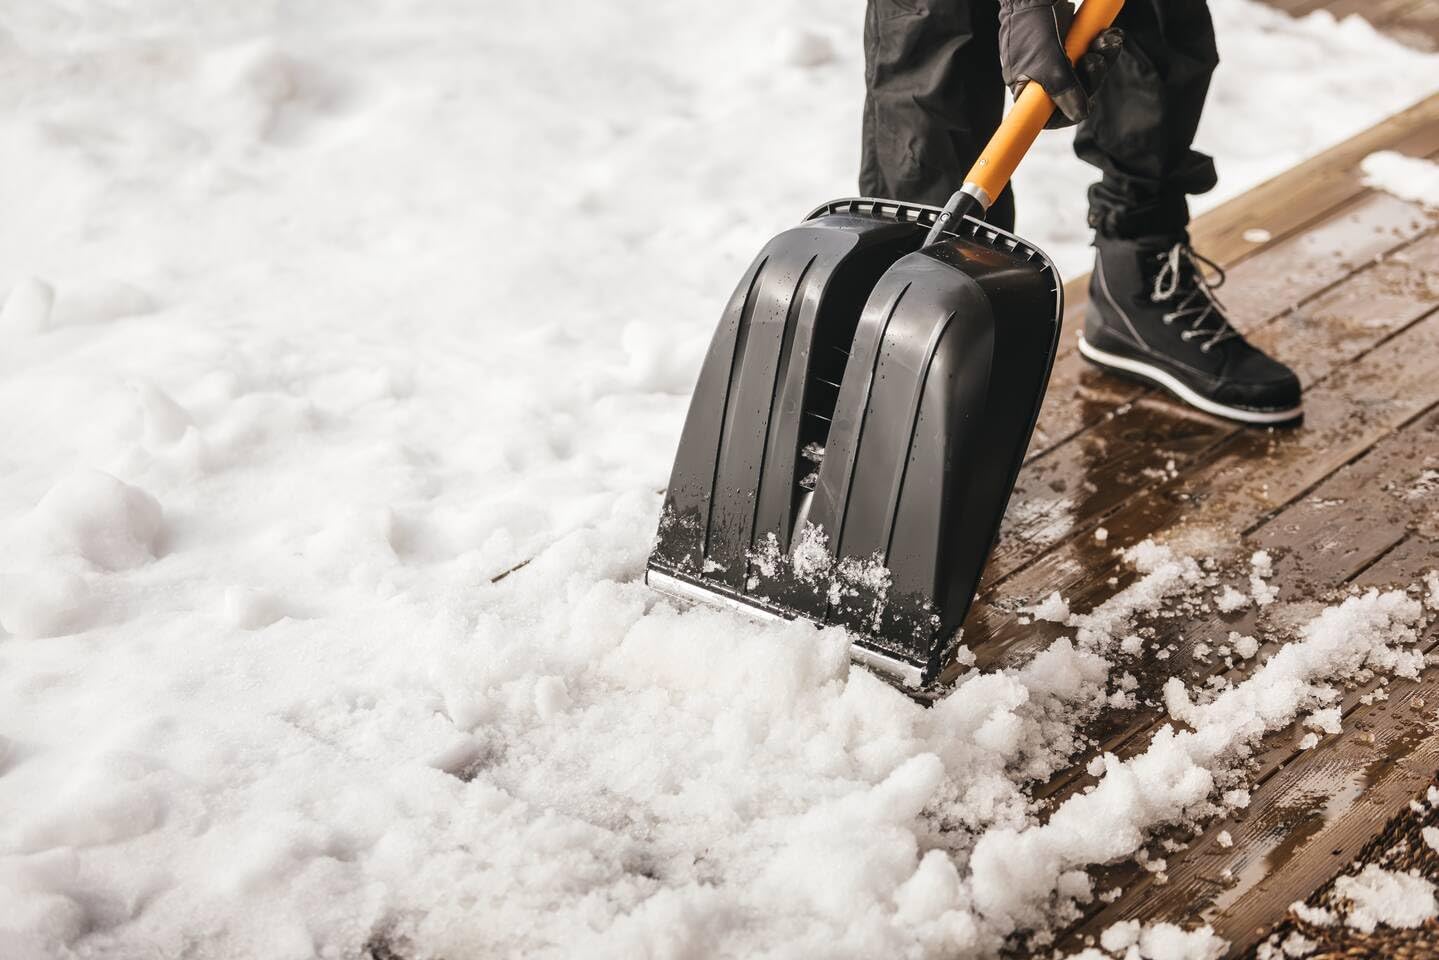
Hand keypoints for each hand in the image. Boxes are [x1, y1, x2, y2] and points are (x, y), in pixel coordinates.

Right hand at [999, 0, 1123, 128]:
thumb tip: (1080, 114)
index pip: (1049, 116)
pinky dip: (1104, 45)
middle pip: (1076, 93)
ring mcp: (1060, 60)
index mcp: (1028, 90)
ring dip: (1103, 58)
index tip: (1087, 104)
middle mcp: (1044, 78)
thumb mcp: (1046, 63)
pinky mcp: (1073, 44)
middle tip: (1095, 60)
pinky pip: (1094, 52)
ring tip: (1106, 41)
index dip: (1070, 114)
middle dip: (1093, 78)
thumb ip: (1063, 90)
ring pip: (1089, 72)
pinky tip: (1109, 35)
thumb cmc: (1031, 26)